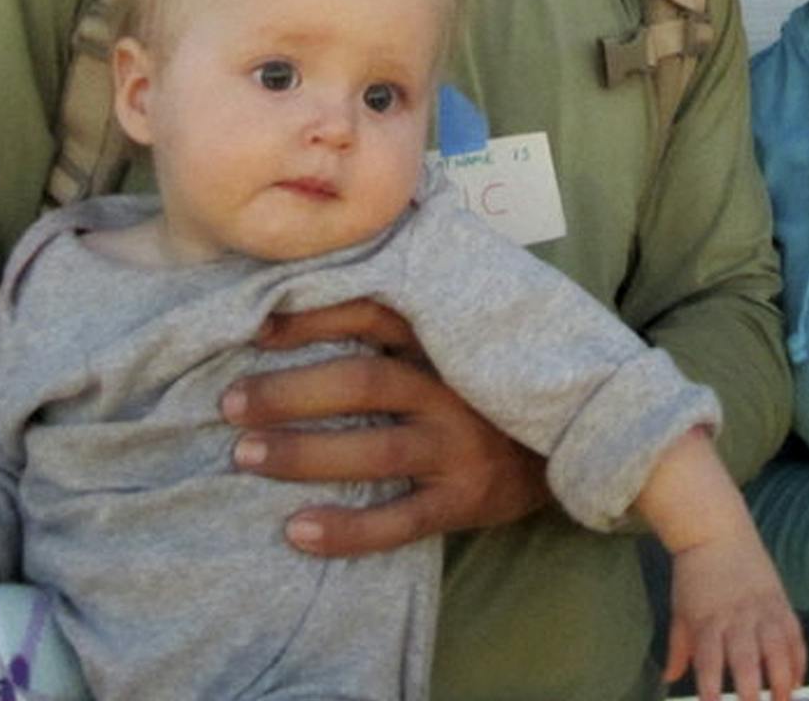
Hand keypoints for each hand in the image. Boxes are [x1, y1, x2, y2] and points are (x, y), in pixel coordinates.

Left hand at [223, 298, 549, 554]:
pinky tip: (297, 531)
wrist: (579, 439)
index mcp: (445, 343)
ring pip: (374, 451)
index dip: (313, 318)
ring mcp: (458, 448)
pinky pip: (399, 520)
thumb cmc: (496, 385)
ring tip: (245, 456)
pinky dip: (348, 530)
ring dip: (304, 453)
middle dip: (290, 392)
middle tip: (229, 404)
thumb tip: (330, 276)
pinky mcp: (463, 500)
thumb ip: (414, 315)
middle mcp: (450, 391)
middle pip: (361, 383)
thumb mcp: (465, 338)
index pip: (373, 316)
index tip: (255, 328)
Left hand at [663, 530, 805, 700]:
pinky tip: (797, 680)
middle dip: (751, 690)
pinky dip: (798, 659)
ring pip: (777, 648)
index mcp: (708, 620)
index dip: (710, 685)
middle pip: (746, 658)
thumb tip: (670, 678)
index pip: (709, 660)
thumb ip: (679, 648)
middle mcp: (736, 616)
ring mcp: (762, 609)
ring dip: (783, 679)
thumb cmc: (695, 574)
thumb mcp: (680, 610)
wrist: (717, 530)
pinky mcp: (780, 602)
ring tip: (784, 700)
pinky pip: (794, 635)